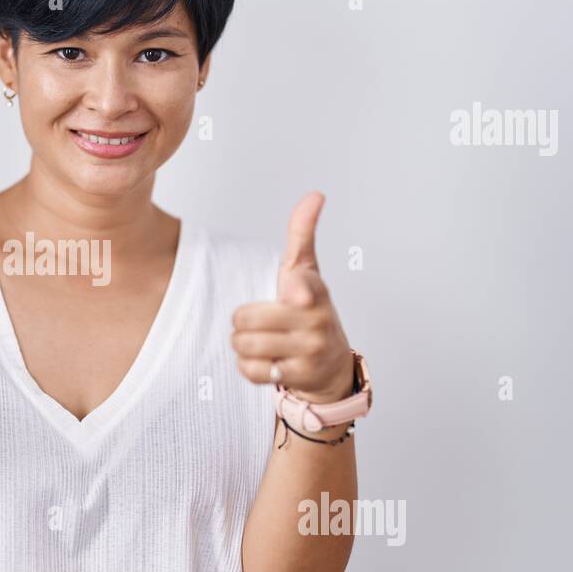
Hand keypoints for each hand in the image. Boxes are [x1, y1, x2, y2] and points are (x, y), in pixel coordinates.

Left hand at [231, 191, 354, 404]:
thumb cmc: (310, 310)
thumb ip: (303, 234)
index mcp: (315, 289)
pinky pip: (250, 369)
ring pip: (244, 344)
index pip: (302, 286)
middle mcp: (316, 319)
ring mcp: (310, 350)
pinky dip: (249, 366)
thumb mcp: (307, 272)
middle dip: (242, 321)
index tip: (296, 295)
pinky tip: (265, 361)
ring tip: (260, 341)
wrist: (330, 366)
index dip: (296, 292)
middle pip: (245, 318)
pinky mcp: (299, 376)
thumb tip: (315, 195)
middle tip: (259, 322)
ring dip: (242, 344)